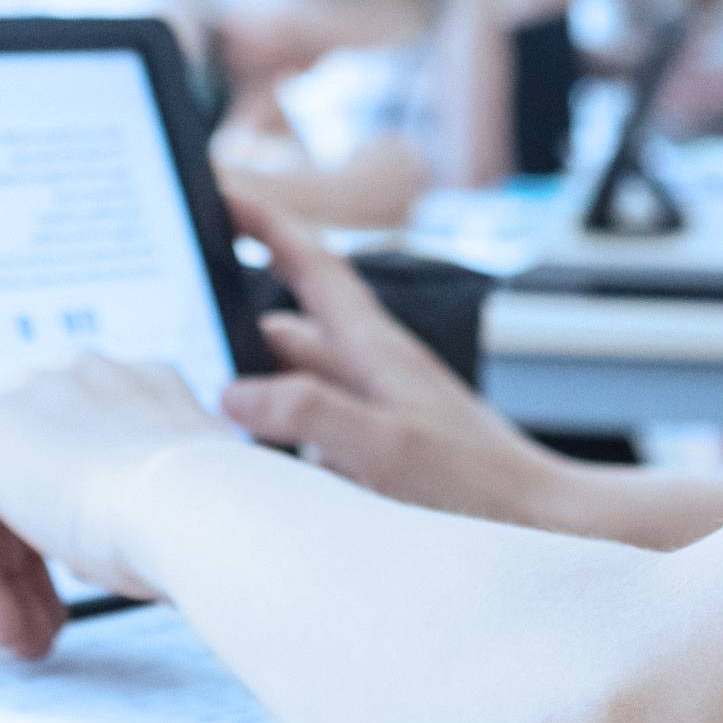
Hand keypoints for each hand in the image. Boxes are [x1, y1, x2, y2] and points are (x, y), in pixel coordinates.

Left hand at [0, 355, 240, 658]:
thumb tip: (108, 543)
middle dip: (30, 565)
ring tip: (27, 642)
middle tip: (47, 631)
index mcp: (137, 389)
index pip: (78, 461)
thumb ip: (144, 508)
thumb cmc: (215, 526)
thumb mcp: (181, 514)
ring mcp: (26, 397)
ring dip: (2, 580)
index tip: (83, 600)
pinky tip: (2, 626)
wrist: (206, 510)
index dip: (71, 540)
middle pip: (26, 479)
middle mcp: (77, 378)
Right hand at [213, 195, 595, 531]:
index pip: (311, 265)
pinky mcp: (384, 449)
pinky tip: (263, 473)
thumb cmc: (478, 488)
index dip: (264, 226)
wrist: (545, 525)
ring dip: (257, 394)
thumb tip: (235, 392)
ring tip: (204, 417)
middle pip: (289, 331)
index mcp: (374, 348)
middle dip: (234, 330)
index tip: (220, 196)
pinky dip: (283, 439)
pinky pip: (315, 428)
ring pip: (298, 384)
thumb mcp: (386, 449)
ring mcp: (380, 408)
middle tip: (177, 336)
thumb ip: (309, 414)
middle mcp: (374, 368)